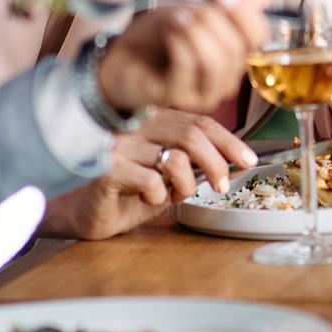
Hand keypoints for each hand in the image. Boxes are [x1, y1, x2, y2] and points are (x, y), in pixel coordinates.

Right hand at [43, 110, 256, 239]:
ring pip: (174, 157)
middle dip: (216, 162)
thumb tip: (235, 163)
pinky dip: (159, 195)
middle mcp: (136, 125)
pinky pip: (150, 180)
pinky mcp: (106, 169)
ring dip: (186, 183)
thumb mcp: (168, 175)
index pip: (199, 121)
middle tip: (221, 184)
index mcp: (153, 120)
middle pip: (191, 134)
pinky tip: (149, 200)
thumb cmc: (128, 191)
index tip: (248, 160)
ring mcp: (120, 145)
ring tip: (177, 196)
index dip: (228, 140)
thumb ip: (194, 163)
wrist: (84, 212)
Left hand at [97, 0, 269, 113]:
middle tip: (188, 8)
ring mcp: (203, 93)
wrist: (119, 57)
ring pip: (216, 61)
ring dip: (194, 32)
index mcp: (235, 56)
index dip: (244, 12)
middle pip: (236, 47)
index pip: (258, 36)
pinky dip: (178, 42)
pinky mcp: (178, 98)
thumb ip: (234, 3)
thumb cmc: (157, 38)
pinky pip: (188, 67)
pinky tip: (168, 32)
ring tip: (176, 18)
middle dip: (211, 19)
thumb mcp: (197, 11)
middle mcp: (225, 78)